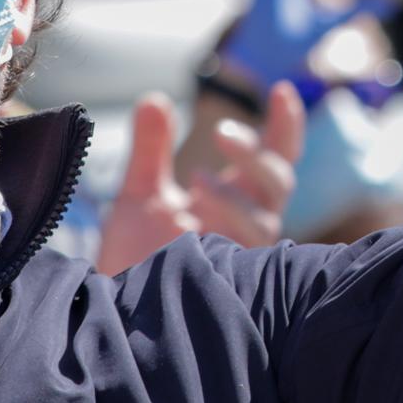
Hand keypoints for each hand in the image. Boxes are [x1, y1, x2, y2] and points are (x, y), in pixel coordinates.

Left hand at [94, 85, 303, 274]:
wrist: (116, 313)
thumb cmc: (133, 256)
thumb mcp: (139, 193)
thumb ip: (150, 149)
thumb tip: (155, 98)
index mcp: (235, 198)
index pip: (275, 156)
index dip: (286, 125)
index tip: (283, 88)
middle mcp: (247, 225)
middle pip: (279, 180)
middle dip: (256, 153)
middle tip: (222, 132)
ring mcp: (241, 256)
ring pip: (265, 219)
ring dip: (234, 197)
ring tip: (195, 186)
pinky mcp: (230, 284)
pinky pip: (245, 256)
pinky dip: (223, 232)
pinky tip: (188, 222)